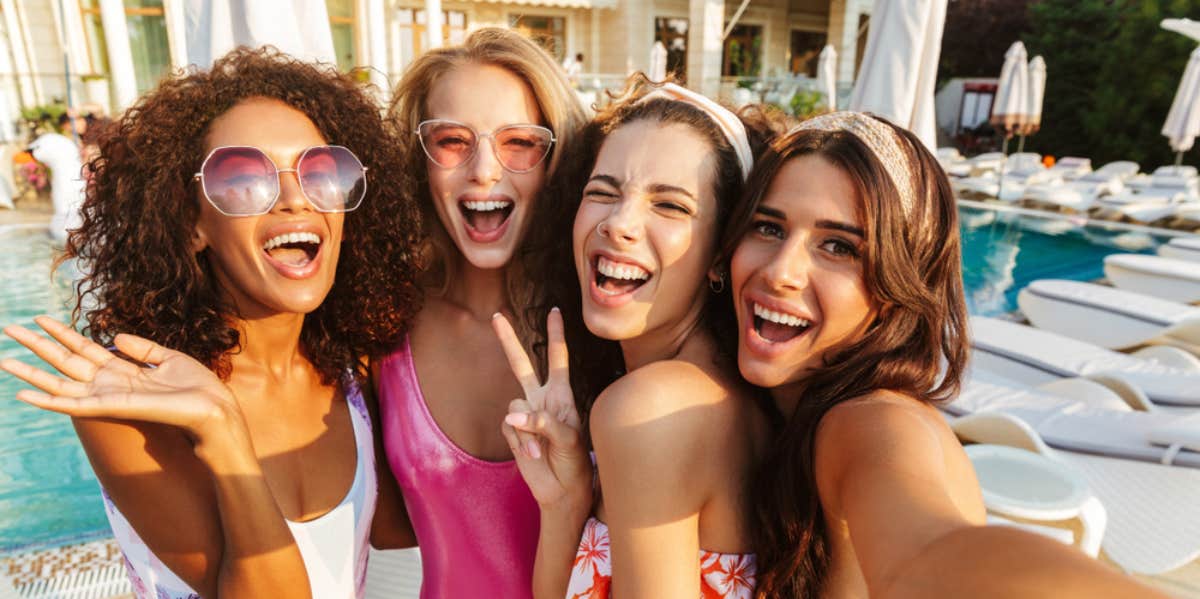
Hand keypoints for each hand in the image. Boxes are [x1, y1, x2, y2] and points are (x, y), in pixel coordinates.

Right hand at [1, 316, 246, 457]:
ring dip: (31, 372)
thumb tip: (114, 336)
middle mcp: (109, 383)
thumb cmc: (197, 388)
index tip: (41, 317)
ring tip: (4, 359)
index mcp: (123, 370)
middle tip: (9, 329)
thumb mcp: (168, 358)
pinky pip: (72, 405)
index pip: (84, 348)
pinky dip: (47, 401)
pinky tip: (23, 394)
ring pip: (59, 383)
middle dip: (38, 345)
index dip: (63, 333)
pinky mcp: (110, 408)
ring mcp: (107, 397)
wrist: (214, 409)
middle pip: (65, 361)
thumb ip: (141, 348)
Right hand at [492, 309, 591, 510]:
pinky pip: (508, 428)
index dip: (555, 335)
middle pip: (520, 364)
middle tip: (496, 316)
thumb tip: (513, 417)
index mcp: (562, 395)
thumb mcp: (568, 439)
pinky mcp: (512, 432)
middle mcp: (541, 400)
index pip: (558, 358)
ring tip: (539, 450)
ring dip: (526, 430)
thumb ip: (544, 423)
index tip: (555, 310)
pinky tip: (531, 456)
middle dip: (508, 341)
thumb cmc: (575, 462)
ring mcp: (525, 416)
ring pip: (514, 406)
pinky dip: (520, 442)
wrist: (562, 490)